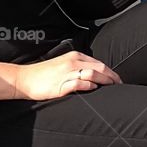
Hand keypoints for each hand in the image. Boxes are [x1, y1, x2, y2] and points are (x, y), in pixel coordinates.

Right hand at [0, 53, 121, 101]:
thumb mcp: (64, 65)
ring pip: (92, 74)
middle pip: (100, 68)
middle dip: (113, 78)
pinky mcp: (60, 84)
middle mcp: (73, 62)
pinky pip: (78, 83)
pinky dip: (88, 86)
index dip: (111, 73)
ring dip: (105, 81)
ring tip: (112, 89)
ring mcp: (66, 73)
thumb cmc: (44, 75)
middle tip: (121, 86)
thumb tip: (95, 76)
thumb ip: (79, 67)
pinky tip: (94, 89)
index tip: (118, 81)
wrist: (24, 79)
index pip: (100, 63)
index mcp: (75, 56)